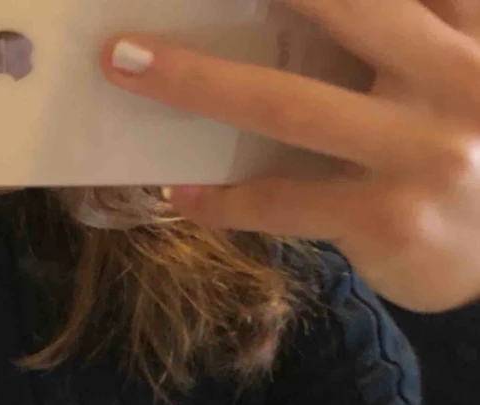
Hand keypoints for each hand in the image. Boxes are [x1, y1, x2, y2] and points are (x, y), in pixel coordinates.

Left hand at [101, 1, 479, 311]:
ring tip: (125, 64)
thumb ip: (408, 37)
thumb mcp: (461, 79)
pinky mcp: (387, 218)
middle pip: (341, 6)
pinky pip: (281, 201)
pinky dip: (224, 200)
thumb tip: (292, 19)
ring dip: (194, 80)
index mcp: (473, 28)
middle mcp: (455, 76)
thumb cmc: (474, 160)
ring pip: (287, 103)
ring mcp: (423, 150)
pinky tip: (183, 194)